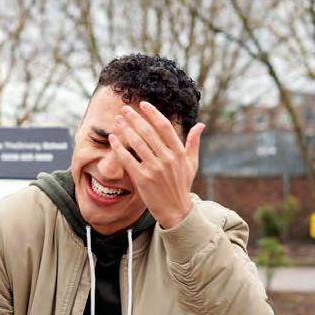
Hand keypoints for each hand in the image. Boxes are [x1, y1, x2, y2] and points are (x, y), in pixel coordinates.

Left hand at [110, 102, 204, 229]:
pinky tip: (113, 139)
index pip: (165, 127)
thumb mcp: (192, 164)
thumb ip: (194, 143)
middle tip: (125, 109)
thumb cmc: (182, 186)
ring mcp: (155, 169)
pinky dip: (119, 148)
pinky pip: (128, 159)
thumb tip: (201, 124)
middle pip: (149, 132)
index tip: (143, 104)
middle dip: (135, 118)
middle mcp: (168, 159)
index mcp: (179, 153)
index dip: (153, 113)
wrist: (176, 211)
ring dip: (126, 129)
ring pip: (138, 144)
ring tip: (118, 120)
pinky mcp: (143, 179)